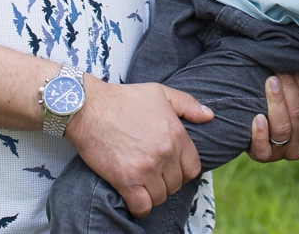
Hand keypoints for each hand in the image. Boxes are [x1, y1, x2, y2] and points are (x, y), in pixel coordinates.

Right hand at [64, 76, 213, 216]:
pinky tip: (135, 198)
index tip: (171, 169)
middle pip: (176, 184)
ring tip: (143, 185)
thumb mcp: (160, 92)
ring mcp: (146, 168)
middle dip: (167, 182)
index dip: (183, 171)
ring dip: (153, 194)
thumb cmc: (124, 99)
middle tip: (154, 175)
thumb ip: (188, 104)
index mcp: (176, 134)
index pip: (193, 168)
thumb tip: (209, 116)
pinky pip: (142, 206)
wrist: (89, 107)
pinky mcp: (125, 180)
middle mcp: (165, 153)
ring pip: (160, 197)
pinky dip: (140, 207)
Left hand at [246, 73, 298, 162]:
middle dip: (290, 88)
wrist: (266, 134)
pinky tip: (258, 117)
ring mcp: (283, 153)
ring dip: (277, 102)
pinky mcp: (263, 156)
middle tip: (282, 70)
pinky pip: (263, 148)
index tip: (296, 68)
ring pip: (282, 128)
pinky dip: (261, 133)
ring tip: (271, 82)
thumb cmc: (293, 114)